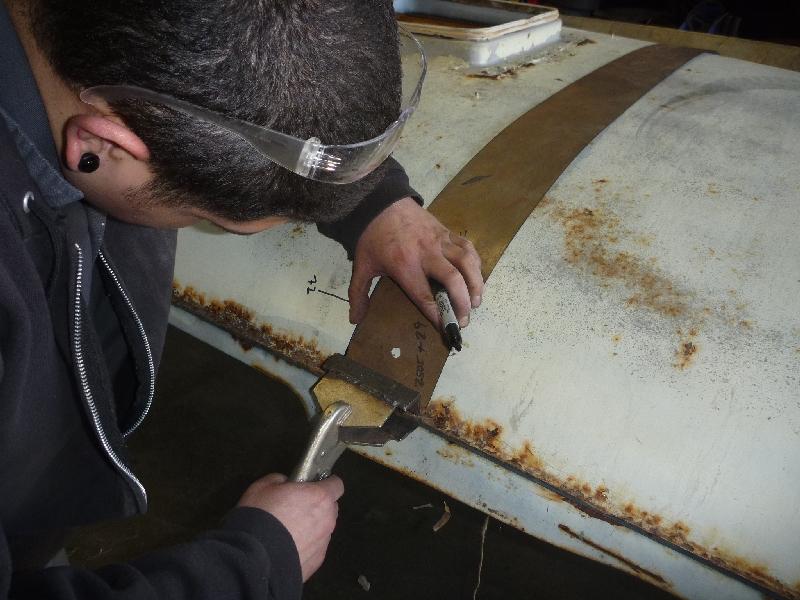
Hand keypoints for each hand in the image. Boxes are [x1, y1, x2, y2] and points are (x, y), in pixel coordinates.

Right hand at [237, 473, 343, 580]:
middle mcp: (327, 519)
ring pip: (323, 529)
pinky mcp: (316, 562)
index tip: (312, 486)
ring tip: (289, 531)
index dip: (326, 483)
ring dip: (312, 527)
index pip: (337, 484)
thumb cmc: (261, 516)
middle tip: (297, 507)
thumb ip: (281, 480)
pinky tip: (287, 547)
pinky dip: (306, 546)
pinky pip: (315, 548)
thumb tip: (285, 484)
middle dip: (319, 506)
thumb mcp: (263, 486)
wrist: (254, 558)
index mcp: (320, 497)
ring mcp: (323, 543)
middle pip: (331, 508)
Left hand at [349, 197, 483, 326]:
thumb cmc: (372, 237)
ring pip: (466, 263)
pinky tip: (476, 277)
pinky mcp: (447, 231)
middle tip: (464, 320)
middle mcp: (426, 254)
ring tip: (476, 302)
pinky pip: (468, 248)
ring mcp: (440, 241)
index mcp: (404, 265)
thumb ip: (358, 293)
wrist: (380, 201)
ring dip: (475, 284)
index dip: (437, 314)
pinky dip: (476, 264)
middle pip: (453, 280)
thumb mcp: (362, 265)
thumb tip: (355, 319)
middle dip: (462, 304)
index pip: (425, 295)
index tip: (445, 328)